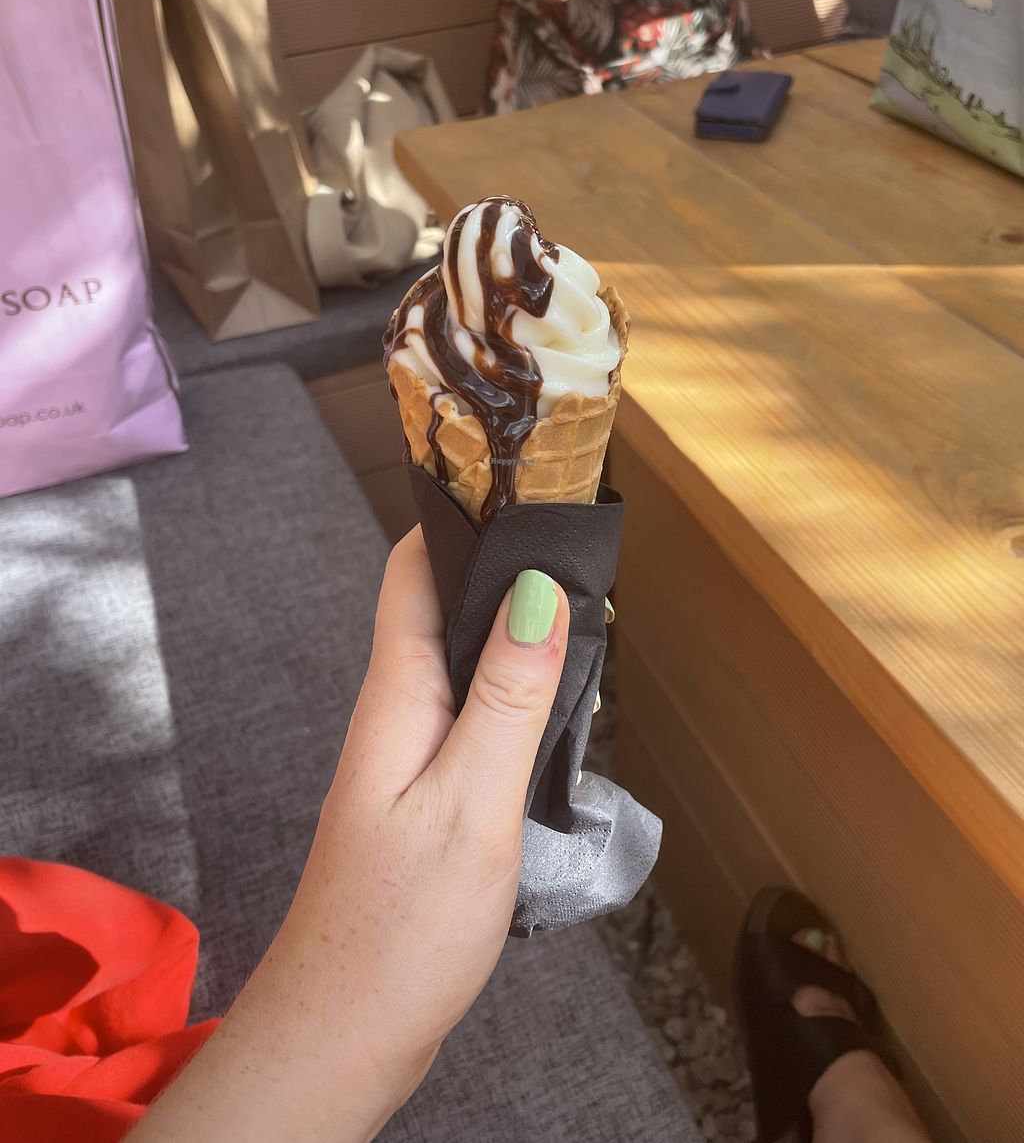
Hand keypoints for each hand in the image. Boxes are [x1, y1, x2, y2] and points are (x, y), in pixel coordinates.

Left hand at [128, 532, 569, 1142]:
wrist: (344, 1034)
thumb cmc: (401, 927)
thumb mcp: (472, 804)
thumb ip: (509, 699)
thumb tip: (537, 592)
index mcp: (398, 697)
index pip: (413, 574)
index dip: (459, 519)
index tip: (517, 478)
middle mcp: (395, 714)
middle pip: (441, 611)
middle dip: (502, 569)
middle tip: (578, 543)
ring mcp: (406, 758)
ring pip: (461, 665)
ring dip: (513, 632)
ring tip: (583, 610)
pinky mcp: (423, 798)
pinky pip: (469, 718)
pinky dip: (513, 694)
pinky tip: (554, 708)